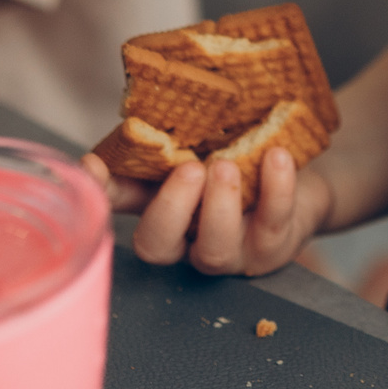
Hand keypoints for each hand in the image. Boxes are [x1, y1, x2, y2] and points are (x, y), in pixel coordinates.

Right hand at [82, 146, 330, 276]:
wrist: (295, 174)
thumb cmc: (237, 163)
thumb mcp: (195, 153)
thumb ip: (157, 151)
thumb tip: (118, 135)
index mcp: (163, 215)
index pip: (116, 208)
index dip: (101, 195)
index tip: (92, 166)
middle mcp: (189, 244)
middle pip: (159, 247)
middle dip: (169, 208)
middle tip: (189, 167)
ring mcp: (232, 253)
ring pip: (215, 248)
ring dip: (219, 204)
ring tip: (227, 166)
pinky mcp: (274, 246)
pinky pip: (272, 223)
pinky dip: (276, 188)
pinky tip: (276, 156)